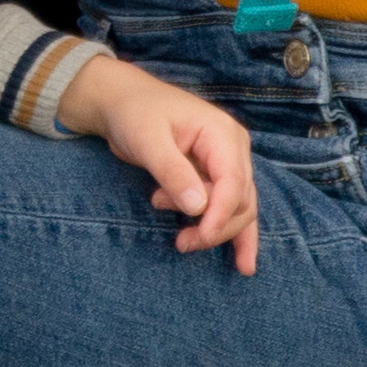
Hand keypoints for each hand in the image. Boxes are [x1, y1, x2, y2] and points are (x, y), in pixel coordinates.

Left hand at [60, 52, 257, 268]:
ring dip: (215, 230)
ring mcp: (227, 162)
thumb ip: (173, 172)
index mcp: (221, 134)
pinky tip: (243, 264)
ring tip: (183, 242)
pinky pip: (232, 207)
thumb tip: (198, 207)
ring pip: (239, 208)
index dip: (220, 214)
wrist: (123, 103)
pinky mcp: (217, 176)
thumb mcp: (148, 140)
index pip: (233, 182)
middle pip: (240, 200)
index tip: (199, 236)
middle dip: (214, 226)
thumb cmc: (134, 114)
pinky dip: (234, 233)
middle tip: (181, 242)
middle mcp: (233, 148)